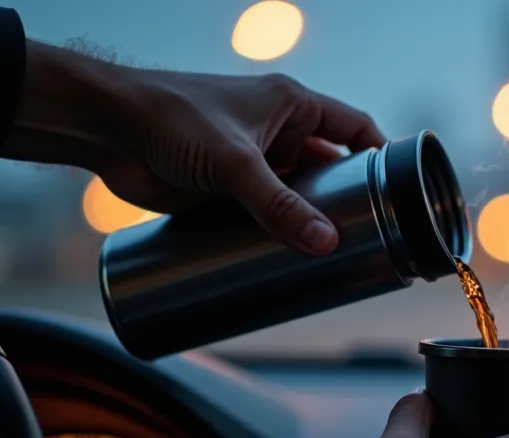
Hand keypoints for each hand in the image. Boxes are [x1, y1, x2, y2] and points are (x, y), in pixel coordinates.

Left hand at [6, 42, 386, 255]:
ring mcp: (250, 162)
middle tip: (368, 240)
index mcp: (290, 105)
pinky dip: (274, 234)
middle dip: (346, 203)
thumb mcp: (234, 164)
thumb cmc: (171, 117)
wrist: (106, 128)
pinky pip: (261, 214)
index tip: (402, 193)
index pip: (355, 128)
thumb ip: (278, 205)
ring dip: (308, 224)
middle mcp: (275, 131)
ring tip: (333, 261)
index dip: (381, 158)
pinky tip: (287, 262)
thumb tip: (324, 244)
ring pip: (294, 197)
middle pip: (328, 170)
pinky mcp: (222, 189)